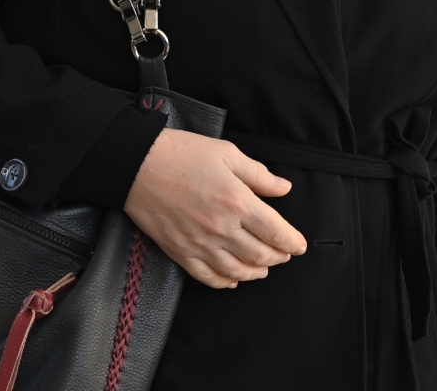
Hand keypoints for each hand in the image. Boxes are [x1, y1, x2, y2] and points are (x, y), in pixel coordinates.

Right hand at [123, 128, 307, 288]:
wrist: (136, 164)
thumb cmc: (181, 154)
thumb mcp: (227, 154)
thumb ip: (258, 174)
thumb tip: (284, 188)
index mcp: (237, 202)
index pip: (275, 231)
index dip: (292, 242)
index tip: (299, 246)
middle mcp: (222, 228)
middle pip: (260, 254)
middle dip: (277, 257)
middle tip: (284, 254)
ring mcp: (200, 243)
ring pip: (237, 271)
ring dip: (255, 272)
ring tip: (263, 269)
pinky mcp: (180, 252)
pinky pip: (207, 277)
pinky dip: (224, 282)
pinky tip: (232, 280)